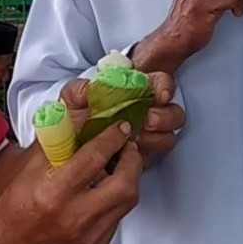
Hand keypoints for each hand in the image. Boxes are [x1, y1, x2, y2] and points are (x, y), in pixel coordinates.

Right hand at [0, 122, 141, 243]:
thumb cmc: (17, 208)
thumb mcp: (32, 168)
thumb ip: (59, 142)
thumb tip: (82, 120)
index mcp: (54, 192)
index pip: (94, 158)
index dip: (112, 138)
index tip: (119, 128)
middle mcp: (74, 216)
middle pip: (124, 184)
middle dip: (131, 159)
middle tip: (127, 146)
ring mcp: (88, 234)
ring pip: (127, 201)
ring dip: (129, 178)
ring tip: (122, 164)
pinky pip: (119, 216)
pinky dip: (119, 198)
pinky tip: (110, 189)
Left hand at [60, 73, 185, 164]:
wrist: (68, 146)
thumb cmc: (76, 117)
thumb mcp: (72, 98)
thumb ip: (78, 90)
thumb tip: (88, 90)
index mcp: (135, 91)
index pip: (162, 83)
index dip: (164, 87)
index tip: (159, 95)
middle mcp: (146, 112)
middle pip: (174, 114)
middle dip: (164, 118)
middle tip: (148, 121)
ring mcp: (145, 136)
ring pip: (166, 138)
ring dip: (154, 139)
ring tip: (135, 140)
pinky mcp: (139, 158)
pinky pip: (149, 159)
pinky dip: (140, 159)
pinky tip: (124, 156)